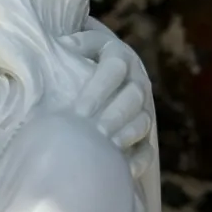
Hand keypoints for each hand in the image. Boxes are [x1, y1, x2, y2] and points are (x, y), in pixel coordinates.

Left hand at [67, 25, 154, 177]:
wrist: (103, 61)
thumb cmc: (80, 53)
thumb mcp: (76, 42)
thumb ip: (72, 43)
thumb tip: (62, 46)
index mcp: (119, 54)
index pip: (115, 68)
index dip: (99, 88)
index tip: (80, 108)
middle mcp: (136, 79)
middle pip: (133, 96)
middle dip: (113, 115)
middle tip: (94, 130)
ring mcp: (143, 105)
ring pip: (143, 120)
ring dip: (126, 134)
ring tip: (106, 148)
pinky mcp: (144, 129)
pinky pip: (148, 146)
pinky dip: (139, 158)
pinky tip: (124, 169)